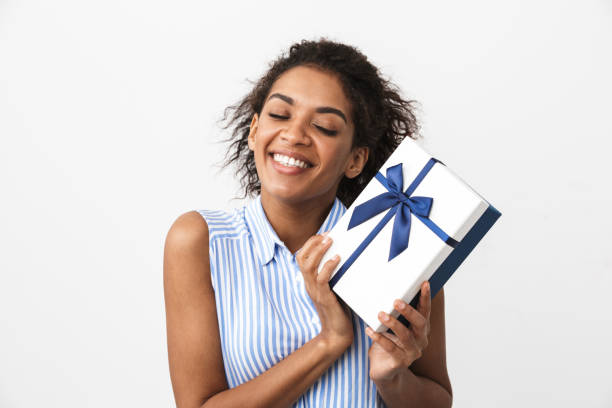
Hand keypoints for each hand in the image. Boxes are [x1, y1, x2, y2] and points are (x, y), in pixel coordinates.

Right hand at [296, 232, 353, 353]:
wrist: (337, 334)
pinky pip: (322, 279)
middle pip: (301, 258)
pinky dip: (328, 266)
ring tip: (330, 241)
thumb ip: (335, 275)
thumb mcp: (335, 288)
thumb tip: (346, 257)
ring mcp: (315, 292)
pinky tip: (337, 258)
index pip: (302, 257)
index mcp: (309, 282)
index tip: (324, 235)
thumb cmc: (339, 311)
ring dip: (319, 251)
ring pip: (308, 266)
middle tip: (327, 235)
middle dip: (313, 243)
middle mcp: (309, 285)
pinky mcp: (324, 298)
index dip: (310, 244)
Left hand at [365, 281, 431, 382]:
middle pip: (420, 323)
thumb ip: (392, 313)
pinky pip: (391, 349)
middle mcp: (420, 340)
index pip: (425, 311)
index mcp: (420, 329)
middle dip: (409, 311)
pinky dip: (379, 338)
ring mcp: (411, 353)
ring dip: (393, 323)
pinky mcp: (400, 362)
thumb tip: (383, 289)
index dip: (425, 298)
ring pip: (405, 336)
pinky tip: (369, 330)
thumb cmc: (388, 343)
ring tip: (380, 314)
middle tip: (396, 301)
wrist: (384, 371)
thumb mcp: (392, 326)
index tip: (424, 283)